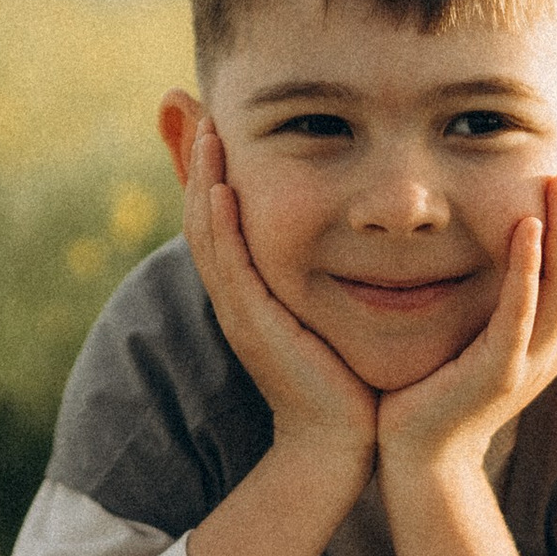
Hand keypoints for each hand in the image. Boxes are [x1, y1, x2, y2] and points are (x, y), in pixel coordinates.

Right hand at [181, 119, 377, 467]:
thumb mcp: (331, 313)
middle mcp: (237, 298)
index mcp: (252, 293)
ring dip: (204, 182)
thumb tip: (356, 237)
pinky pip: (229, 266)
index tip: (223, 129)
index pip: (222, 222)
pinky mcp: (253, 325)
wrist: (341, 440)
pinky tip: (221, 190)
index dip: (216, 176)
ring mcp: (240, 311)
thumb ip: (332, 275)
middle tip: (204, 115)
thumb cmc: (347, 378)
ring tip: (207, 134)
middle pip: (204, 219)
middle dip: (201, 166)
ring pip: (208, 235)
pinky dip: (221, 226)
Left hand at [376, 169, 556, 486]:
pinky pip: (522, 311)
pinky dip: (528, 266)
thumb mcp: (485, 338)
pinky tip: (524, 226)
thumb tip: (503, 250)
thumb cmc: (443, 390)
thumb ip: (502, 300)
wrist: (420, 458)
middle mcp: (553, 350)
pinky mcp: (498, 371)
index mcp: (554, 342)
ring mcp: (531, 362)